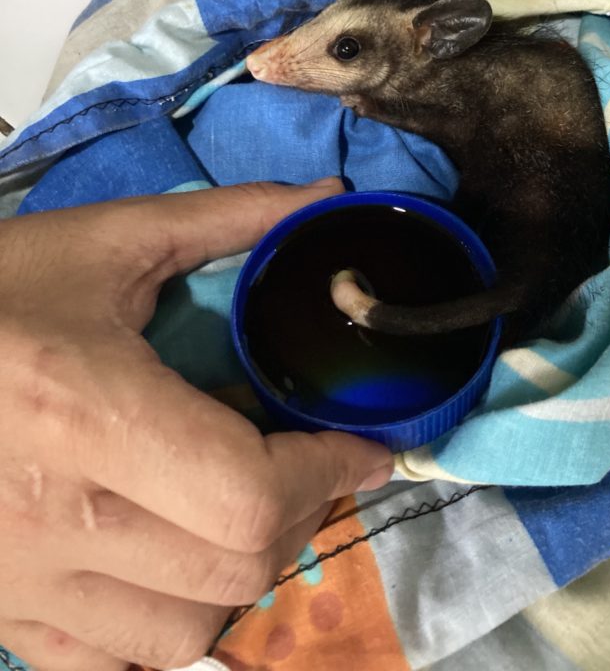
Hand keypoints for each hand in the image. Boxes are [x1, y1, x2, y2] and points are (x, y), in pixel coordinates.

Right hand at [0, 181, 392, 670]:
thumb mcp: (106, 240)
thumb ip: (229, 216)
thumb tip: (330, 197)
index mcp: (85, 413)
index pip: (247, 492)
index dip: (328, 469)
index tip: (361, 443)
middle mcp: (54, 519)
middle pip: (235, 565)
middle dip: (302, 509)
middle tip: (309, 461)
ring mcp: (21, 583)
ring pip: (184, 629)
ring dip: (241, 570)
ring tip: (240, 507)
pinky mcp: (0, 614)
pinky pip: (109, 663)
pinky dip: (164, 621)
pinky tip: (167, 562)